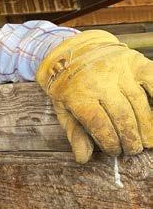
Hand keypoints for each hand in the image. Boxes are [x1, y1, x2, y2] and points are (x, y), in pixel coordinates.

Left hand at [36, 30, 152, 162]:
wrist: (74, 49)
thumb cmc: (69, 84)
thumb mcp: (63, 107)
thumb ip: (74, 132)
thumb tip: (82, 158)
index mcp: (78, 94)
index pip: (100, 125)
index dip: (110, 142)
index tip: (115, 151)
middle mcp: (100, 81)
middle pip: (123, 117)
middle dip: (131, 139)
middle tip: (134, 150)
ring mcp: (119, 70)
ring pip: (140, 104)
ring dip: (147, 127)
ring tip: (147, 141)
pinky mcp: (136, 62)